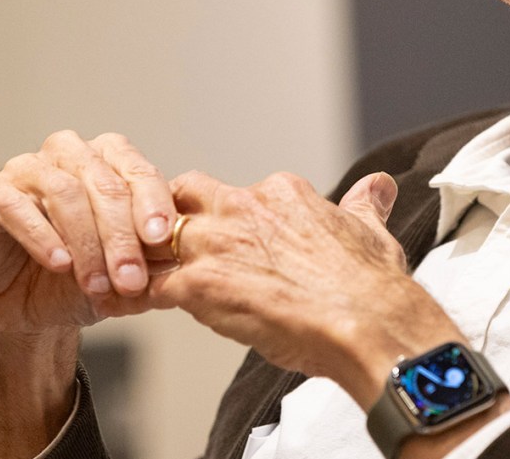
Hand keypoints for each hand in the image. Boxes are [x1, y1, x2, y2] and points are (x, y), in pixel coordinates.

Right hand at [0, 130, 175, 457]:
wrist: (19, 317)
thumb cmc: (74, 286)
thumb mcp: (122, 279)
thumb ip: (151, 264)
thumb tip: (186, 258)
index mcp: (106, 163)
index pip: (137, 172)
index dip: (153, 203)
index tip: (164, 238)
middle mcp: (67, 156)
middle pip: (103, 182)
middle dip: (121, 235)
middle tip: (132, 279)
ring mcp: (24, 169)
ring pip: (63, 190)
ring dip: (85, 242)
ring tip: (98, 283)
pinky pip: (14, 204)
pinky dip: (41, 235)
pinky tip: (59, 263)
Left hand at [149, 170, 464, 407]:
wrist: (367, 322)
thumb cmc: (370, 286)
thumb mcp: (370, 231)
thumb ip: (363, 206)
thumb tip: (377, 187)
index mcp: (281, 193)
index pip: (235, 193)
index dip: (226, 218)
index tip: (229, 241)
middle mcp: (243, 207)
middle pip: (182, 193)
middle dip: (171, 215)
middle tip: (168, 244)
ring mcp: (217, 244)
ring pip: (154, 235)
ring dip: (148, 256)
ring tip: (139, 277)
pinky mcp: (199, 285)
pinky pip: (150, 285)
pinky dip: (138, 295)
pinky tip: (132, 306)